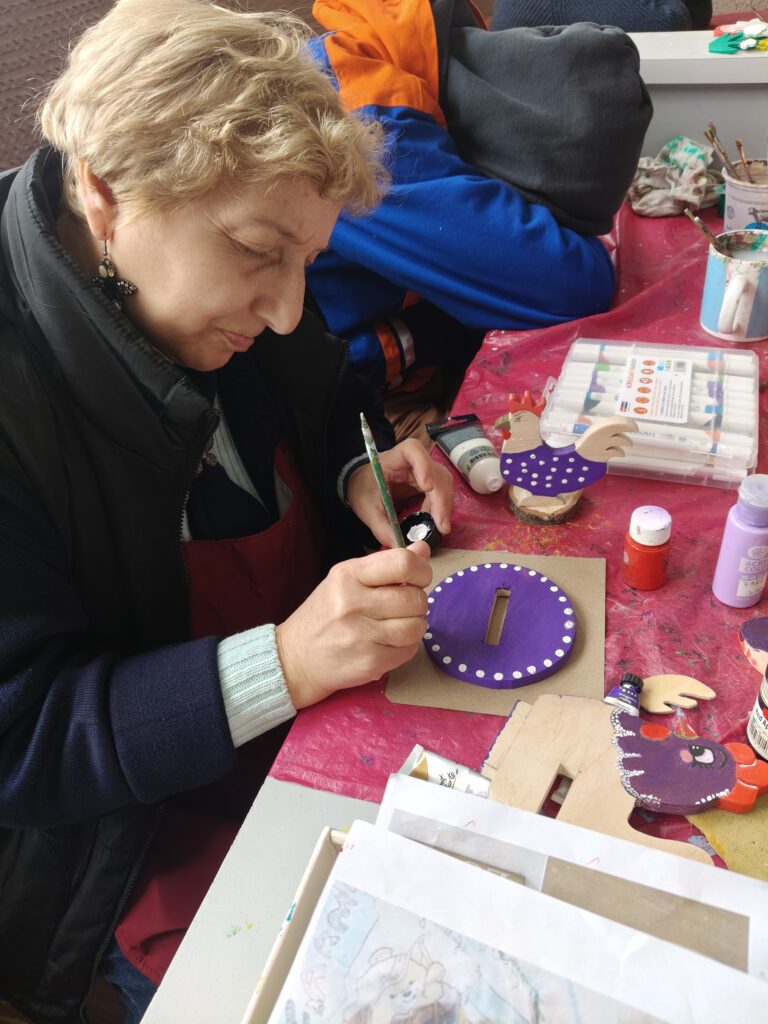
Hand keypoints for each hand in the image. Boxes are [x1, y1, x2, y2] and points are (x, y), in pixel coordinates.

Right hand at [274, 542, 431, 708]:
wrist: (296, 658)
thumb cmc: (325, 615)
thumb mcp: (348, 580)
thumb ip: (386, 565)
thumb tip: (422, 550)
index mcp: (348, 575)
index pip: (403, 563)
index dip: (422, 571)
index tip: (418, 579)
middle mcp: (352, 602)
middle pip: (415, 598)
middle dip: (417, 602)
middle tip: (403, 607)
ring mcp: (361, 635)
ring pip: (417, 626)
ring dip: (414, 625)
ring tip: (397, 625)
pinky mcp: (370, 662)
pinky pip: (409, 650)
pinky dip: (406, 647)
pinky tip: (388, 643)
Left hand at [346, 438, 452, 547]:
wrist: (363, 486)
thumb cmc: (363, 489)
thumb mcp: (367, 509)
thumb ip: (381, 527)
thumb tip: (399, 547)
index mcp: (393, 459)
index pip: (413, 450)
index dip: (423, 465)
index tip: (427, 486)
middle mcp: (413, 461)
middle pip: (436, 472)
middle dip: (441, 498)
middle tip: (441, 525)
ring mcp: (423, 471)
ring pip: (444, 483)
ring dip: (445, 505)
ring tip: (440, 527)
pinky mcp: (428, 482)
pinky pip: (441, 492)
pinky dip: (442, 507)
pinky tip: (436, 523)